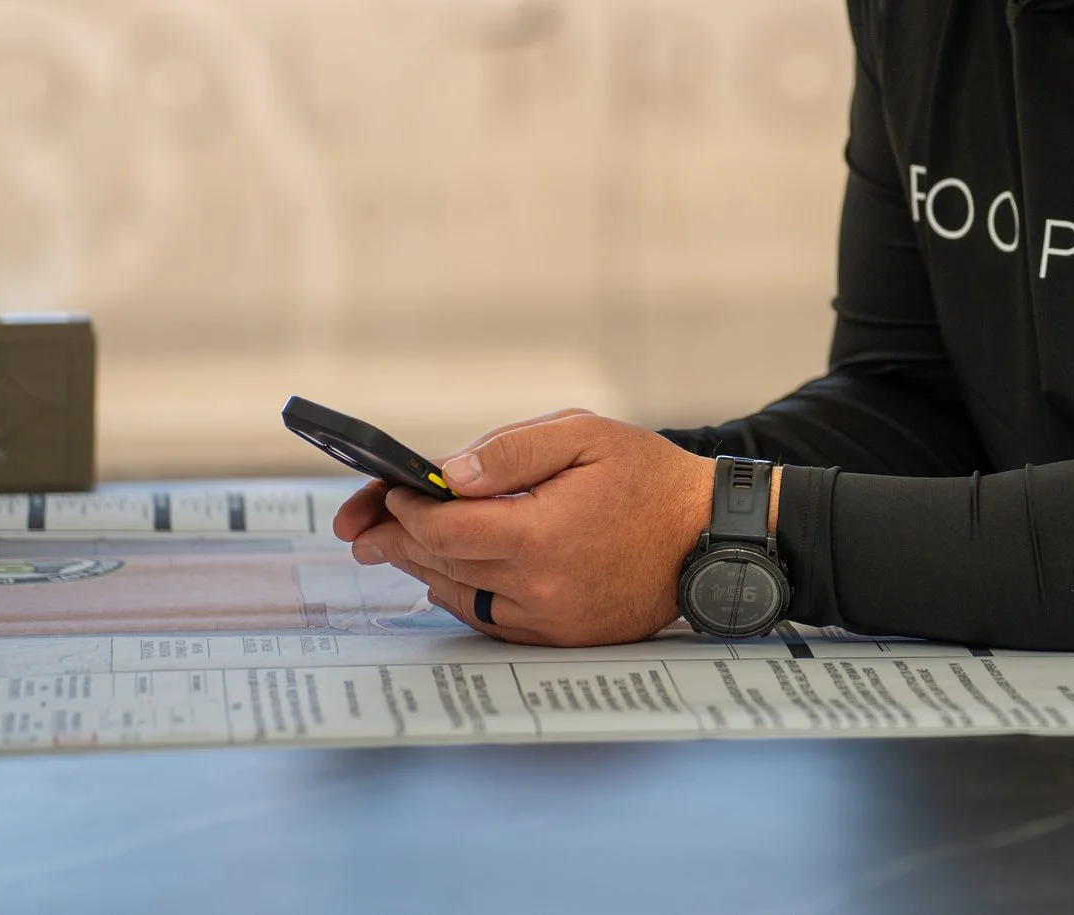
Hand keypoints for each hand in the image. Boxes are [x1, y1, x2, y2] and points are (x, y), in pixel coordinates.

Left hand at [330, 410, 716, 645]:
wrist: (709, 534)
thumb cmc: (649, 478)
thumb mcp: (584, 435)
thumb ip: (508, 452)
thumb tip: (444, 475)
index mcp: (538, 535)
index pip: (441, 529)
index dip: (405, 509)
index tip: (391, 490)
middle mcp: (538, 587)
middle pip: (440, 563)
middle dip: (397, 538)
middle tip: (363, 524)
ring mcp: (548, 619)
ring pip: (459, 595)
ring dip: (422, 567)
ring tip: (396, 545)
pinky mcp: (560, 636)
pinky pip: (491, 619)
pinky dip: (461, 594)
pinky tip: (448, 574)